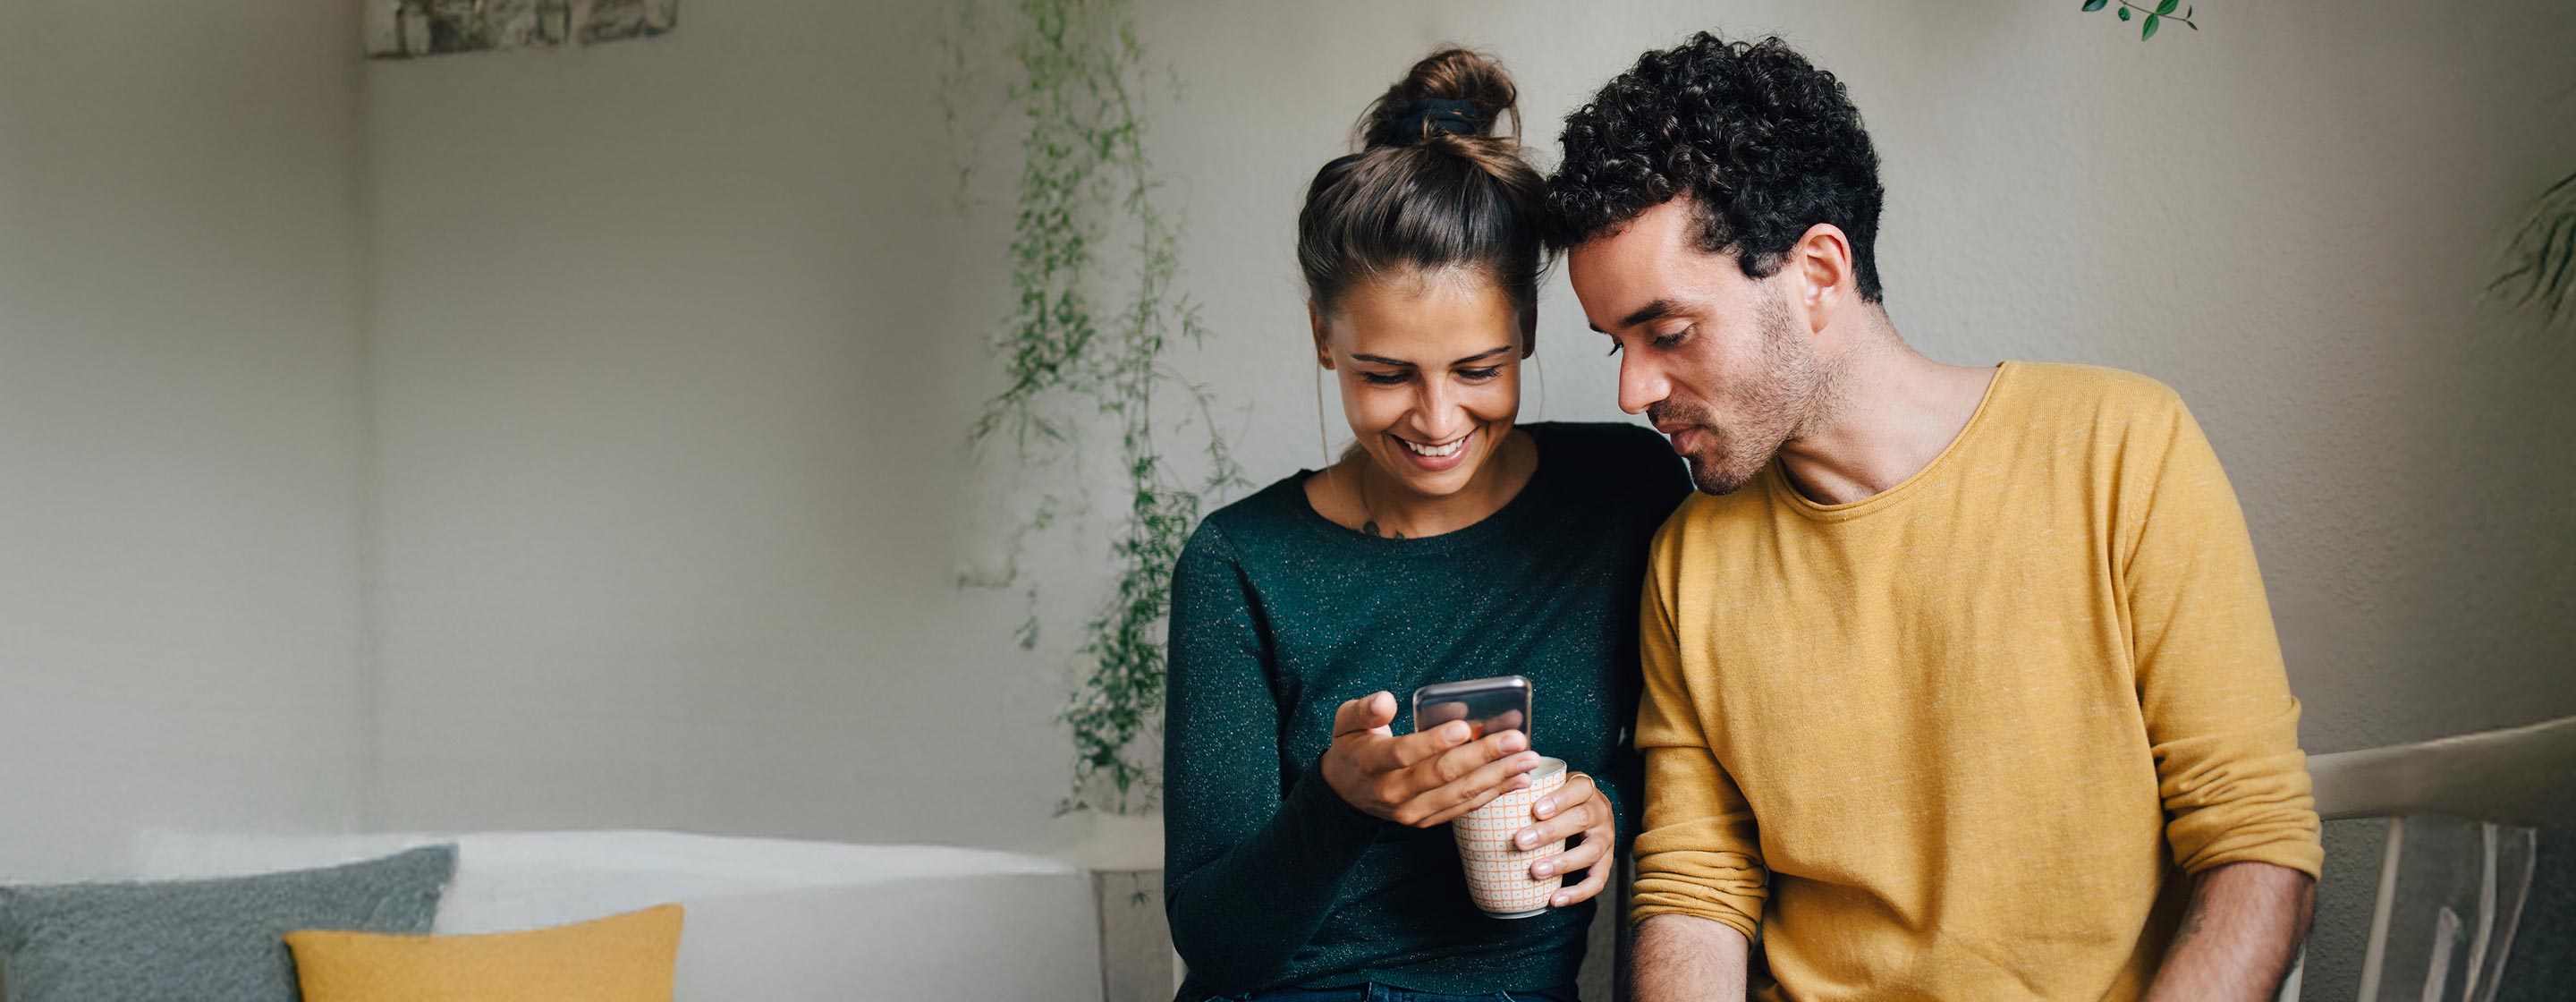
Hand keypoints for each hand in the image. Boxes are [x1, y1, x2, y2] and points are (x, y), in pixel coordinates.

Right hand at [1319, 691, 1542, 826]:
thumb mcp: (1346, 722)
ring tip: (1528, 760)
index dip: (1433, 742)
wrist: (1346, 793)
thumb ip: (1365, 710)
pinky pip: (1463, 808)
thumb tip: (1386, 700)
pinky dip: (1493, 794)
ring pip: (1459, 795)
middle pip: (1441, 775)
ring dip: (1497, 777)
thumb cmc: (1354, 746)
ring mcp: (1412, 812)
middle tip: (1516, 740)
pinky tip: (1519, 779)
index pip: (1405, 753)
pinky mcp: (1427, 821)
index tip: (1464, 727)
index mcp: (1372, 763)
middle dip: (1483, 756)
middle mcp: (1393, 792)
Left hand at [1516, 771, 1615, 906]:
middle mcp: (1600, 813)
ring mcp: (1606, 838)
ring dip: (1562, 863)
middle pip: (1581, 819)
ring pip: (1591, 851)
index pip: (1579, 789)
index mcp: (1587, 790)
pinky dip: (1577, 892)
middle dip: (1550, 832)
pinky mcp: (1607, 862)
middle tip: (1521, 841)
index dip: (1559, 799)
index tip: (1536, 810)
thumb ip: (1532, 789)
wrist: (1591, 811)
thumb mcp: (1553, 786)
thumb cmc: (1562, 799)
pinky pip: (1597, 880)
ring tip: (1536, 871)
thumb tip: (1494, 795)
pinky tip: (1555, 899)